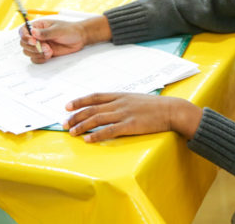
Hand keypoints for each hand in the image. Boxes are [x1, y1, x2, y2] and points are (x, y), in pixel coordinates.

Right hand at [19, 19, 86, 63]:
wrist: (79, 38)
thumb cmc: (69, 30)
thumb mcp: (58, 30)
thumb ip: (45, 33)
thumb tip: (33, 32)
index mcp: (38, 26)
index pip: (23, 31)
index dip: (25, 37)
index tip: (33, 41)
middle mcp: (36, 36)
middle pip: (23, 43)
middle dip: (32, 47)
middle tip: (46, 47)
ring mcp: (39, 45)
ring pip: (28, 52)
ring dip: (37, 54)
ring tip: (50, 51)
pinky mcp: (44, 53)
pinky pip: (35, 59)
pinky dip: (40, 59)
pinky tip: (49, 55)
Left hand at [64, 93, 202, 141]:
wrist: (171, 110)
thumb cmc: (154, 105)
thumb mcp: (135, 98)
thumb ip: (122, 101)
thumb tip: (108, 106)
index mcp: (121, 95)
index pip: (95, 97)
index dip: (80, 101)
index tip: (67, 106)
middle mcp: (120, 103)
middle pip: (93, 108)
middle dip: (76, 116)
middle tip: (64, 123)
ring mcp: (125, 113)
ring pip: (98, 119)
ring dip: (82, 126)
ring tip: (72, 132)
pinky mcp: (131, 125)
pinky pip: (110, 131)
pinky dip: (97, 135)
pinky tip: (88, 139)